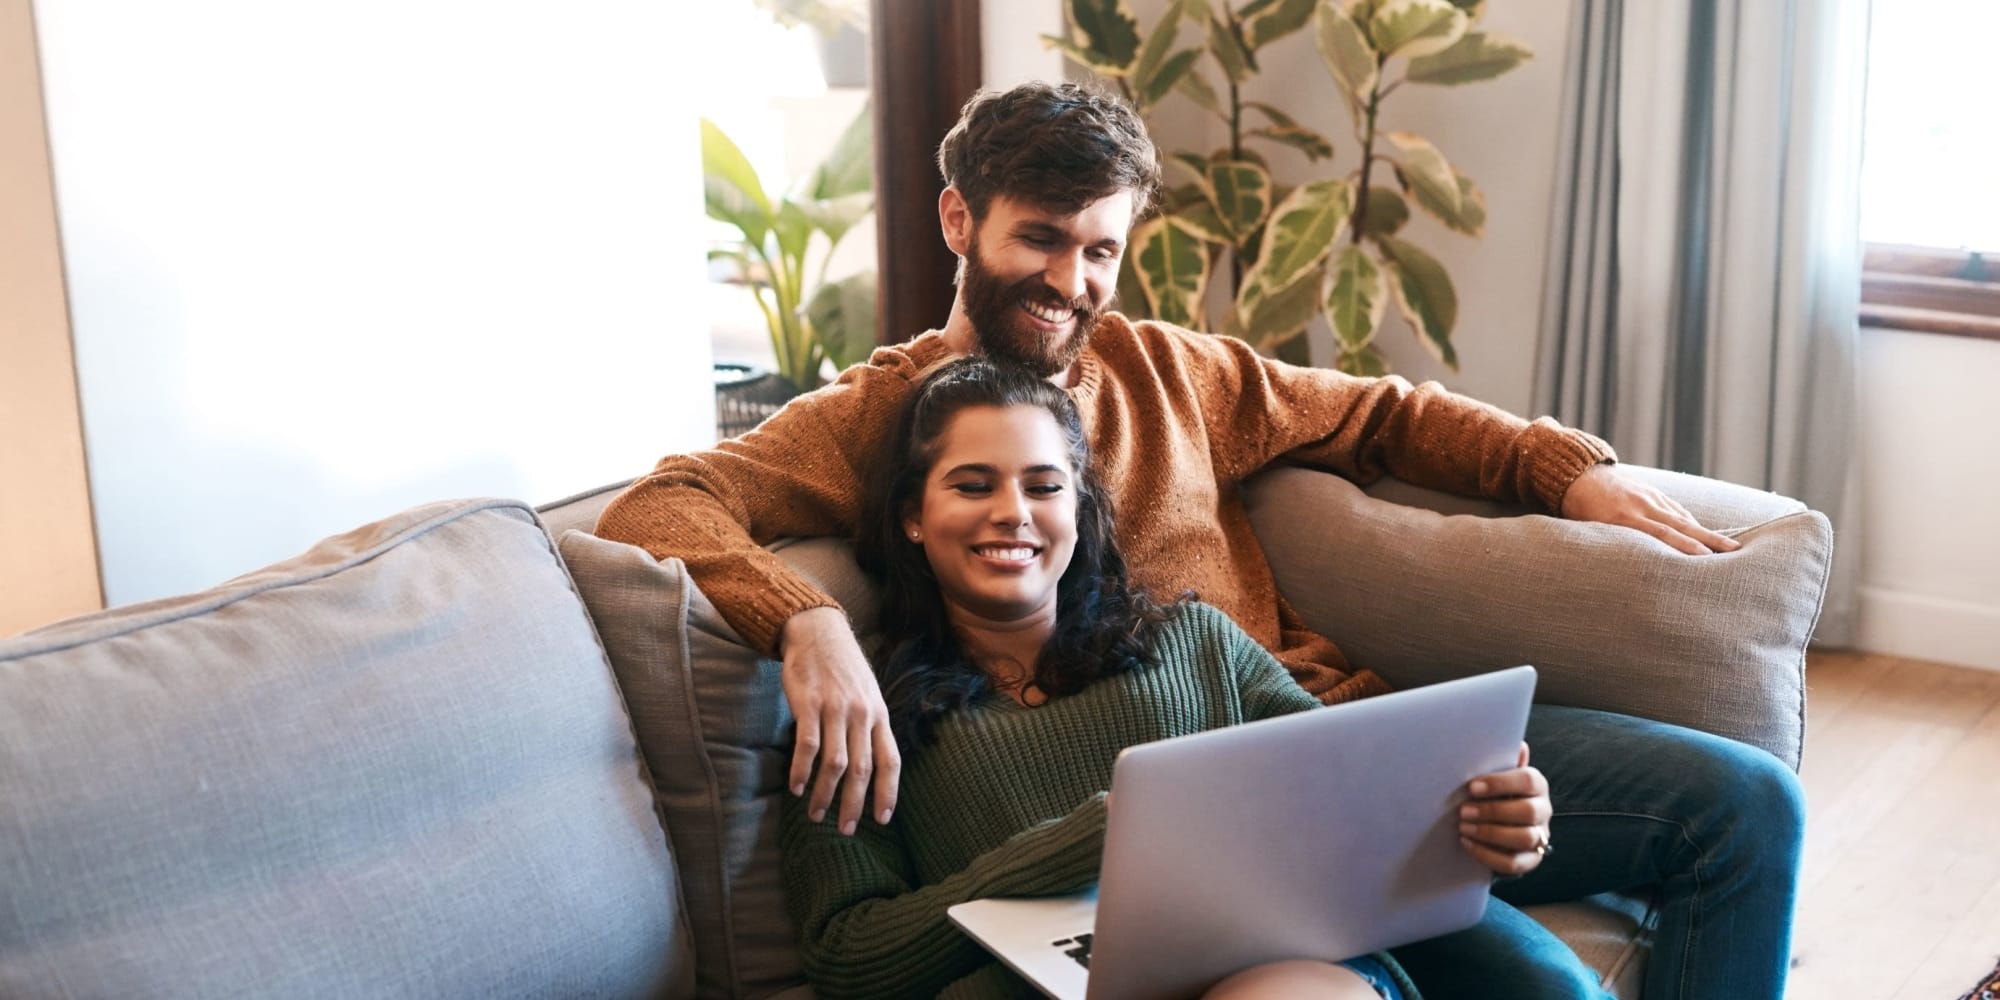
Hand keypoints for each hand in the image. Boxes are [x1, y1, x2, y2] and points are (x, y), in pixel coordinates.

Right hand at [779, 607, 899, 835]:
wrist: (819, 631)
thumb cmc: (843, 669)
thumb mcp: (868, 694)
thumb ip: (871, 726)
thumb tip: (873, 766)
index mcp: (879, 714)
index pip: (890, 760)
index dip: (888, 792)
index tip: (882, 819)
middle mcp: (861, 714)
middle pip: (862, 769)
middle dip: (855, 804)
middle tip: (846, 829)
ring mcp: (835, 709)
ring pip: (835, 763)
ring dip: (824, 794)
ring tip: (815, 814)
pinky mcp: (809, 703)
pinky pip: (807, 745)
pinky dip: (802, 770)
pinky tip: (796, 788)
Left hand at [1458, 742, 1553, 876]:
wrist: (1500, 824)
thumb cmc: (1495, 793)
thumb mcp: (1497, 776)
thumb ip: (1503, 762)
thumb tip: (1519, 744)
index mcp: (1537, 785)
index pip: (1528, 781)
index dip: (1500, 784)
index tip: (1472, 787)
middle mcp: (1543, 810)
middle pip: (1527, 811)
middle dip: (1493, 812)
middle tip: (1464, 811)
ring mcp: (1540, 837)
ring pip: (1523, 838)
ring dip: (1490, 833)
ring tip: (1464, 828)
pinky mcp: (1531, 859)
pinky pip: (1514, 863)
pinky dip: (1488, 854)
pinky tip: (1467, 843)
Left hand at [1560, 464, 1741, 555]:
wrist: (1576, 474)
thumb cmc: (1578, 510)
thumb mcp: (1587, 528)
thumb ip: (1606, 545)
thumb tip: (1622, 571)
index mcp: (1622, 518)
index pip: (1660, 534)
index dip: (1683, 546)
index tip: (1705, 559)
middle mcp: (1640, 506)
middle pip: (1679, 526)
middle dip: (1708, 540)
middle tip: (1733, 552)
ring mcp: (1648, 497)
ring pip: (1682, 517)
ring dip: (1706, 533)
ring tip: (1731, 547)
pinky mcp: (1652, 492)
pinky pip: (1675, 509)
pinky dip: (1691, 523)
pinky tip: (1706, 535)